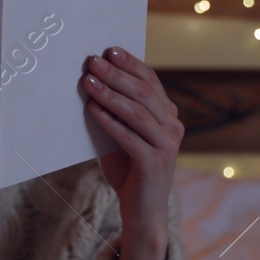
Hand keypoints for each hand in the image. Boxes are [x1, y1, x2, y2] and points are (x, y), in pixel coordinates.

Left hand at [79, 47, 182, 259]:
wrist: (141, 210)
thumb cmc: (128, 168)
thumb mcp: (122, 134)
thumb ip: (115, 111)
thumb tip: (90, 81)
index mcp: (168, 115)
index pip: (150, 81)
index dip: (131, 64)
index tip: (109, 50)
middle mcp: (172, 126)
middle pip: (143, 93)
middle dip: (115, 75)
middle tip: (92, 61)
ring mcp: (167, 145)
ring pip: (137, 112)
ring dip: (110, 95)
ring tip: (87, 82)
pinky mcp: (154, 163)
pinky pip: (130, 137)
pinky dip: (110, 122)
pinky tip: (93, 110)